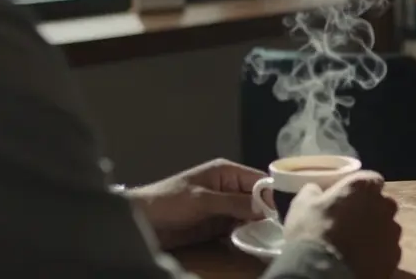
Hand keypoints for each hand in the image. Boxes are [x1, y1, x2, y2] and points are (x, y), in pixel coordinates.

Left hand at [125, 158, 263, 249]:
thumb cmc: (168, 201)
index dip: (268, 196)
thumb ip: (232, 203)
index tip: (275, 215)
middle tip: (270, 231)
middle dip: (263, 214)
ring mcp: (223, 206)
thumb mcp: (202, 200)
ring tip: (260, 239)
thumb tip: (262, 209)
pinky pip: (237, 228)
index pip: (258, 180)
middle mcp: (229, 187)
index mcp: (226, 172)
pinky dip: (243, 234)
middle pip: (256, 199)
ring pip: (249, 215)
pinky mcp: (217, 224)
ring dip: (254, 226)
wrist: (141, 220)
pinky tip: (247, 242)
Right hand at [283, 170, 401, 278]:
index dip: (359, 190)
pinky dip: (378, 253)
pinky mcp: (395, 256)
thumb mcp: (301, 206)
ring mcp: (392, 232)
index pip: (371, 180)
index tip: (347, 199)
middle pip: (382, 204)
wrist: (323, 274)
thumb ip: (314, 191)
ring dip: (375, 233)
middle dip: (370, 211)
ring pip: (386, 228)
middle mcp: (384, 205)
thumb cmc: (312, 233)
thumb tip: (316, 190)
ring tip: (355, 245)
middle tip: (350, 223)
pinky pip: (387, 250)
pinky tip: (361, 260)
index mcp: (363, 187)